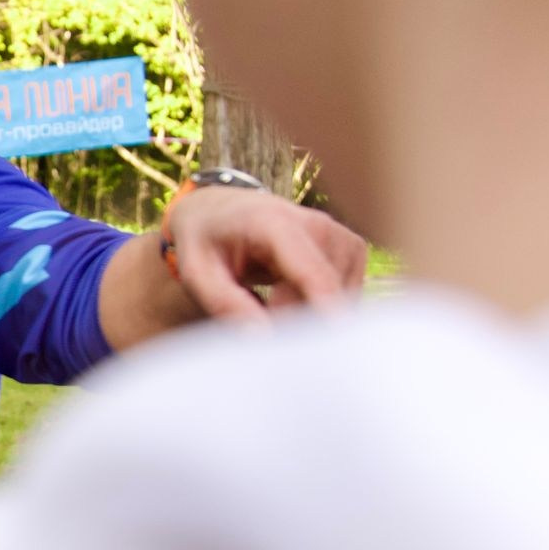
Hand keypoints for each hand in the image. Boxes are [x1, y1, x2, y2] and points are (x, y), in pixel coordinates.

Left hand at [164, 187, 367, 320]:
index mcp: (274, 222)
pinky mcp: (351, 249)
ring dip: (309, 314)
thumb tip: (262, 336)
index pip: (310, 270)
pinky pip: (345, 295)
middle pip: (326, 292)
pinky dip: (321, 306)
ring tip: (269, 301)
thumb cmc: (207, 241)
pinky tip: (289, 295)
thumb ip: (225, 303)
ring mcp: (339, 235)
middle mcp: (316, 224)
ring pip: (340, 298)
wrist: (222, 210)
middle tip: (258, 318)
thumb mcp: (196, 272)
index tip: (336, 338)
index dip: (326, 304)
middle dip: (297, 318)